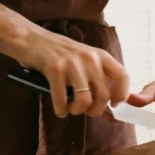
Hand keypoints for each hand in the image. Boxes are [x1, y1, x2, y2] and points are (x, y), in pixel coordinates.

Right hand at [10, 26, 129, 117]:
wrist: (31, 39)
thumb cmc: (60, 55)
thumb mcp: (84, 63)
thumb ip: (98, 84)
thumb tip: (111, 115)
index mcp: (101, 56)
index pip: (123, 77)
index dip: (122, 95)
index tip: (113, 105)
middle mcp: (90, 58)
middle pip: (104, 95)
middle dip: (95, 110)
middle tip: (86, 111)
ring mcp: (72, 63)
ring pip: (85, 100)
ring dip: (77, 111)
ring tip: (71, 108)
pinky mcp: (54, 69)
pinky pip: (62, 100)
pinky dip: (61, 110)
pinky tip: (60, 109)